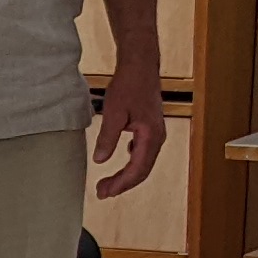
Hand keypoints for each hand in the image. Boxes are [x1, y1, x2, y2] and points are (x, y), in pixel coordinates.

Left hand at [91, 67, 168, 197]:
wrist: (140, 65)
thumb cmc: (129, 85)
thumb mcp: (114, 112)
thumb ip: (107, 138)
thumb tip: (99, 160)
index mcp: (151, 136)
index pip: (137, 170)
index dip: (120, 184)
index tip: (104, 192)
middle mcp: (157, 137)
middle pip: (142, 170)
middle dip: (122, 184)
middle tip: (102, 192)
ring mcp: (156, 133)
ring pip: (143, 162)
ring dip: (127, 174)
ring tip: (109, 182)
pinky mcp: (151, 128)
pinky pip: (143, 152)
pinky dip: (132, 162)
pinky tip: (122, 161)